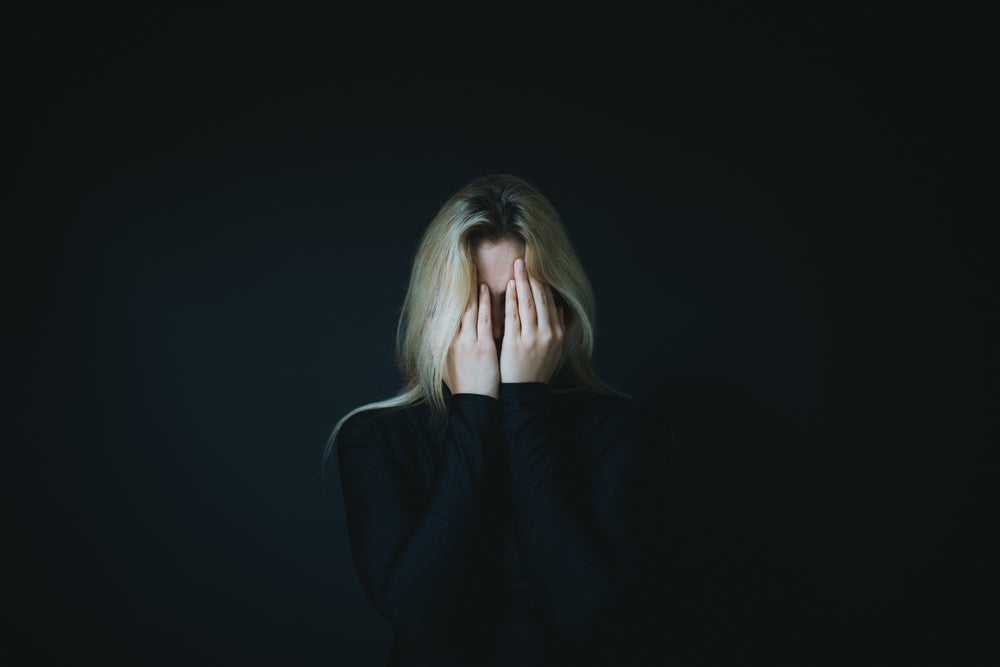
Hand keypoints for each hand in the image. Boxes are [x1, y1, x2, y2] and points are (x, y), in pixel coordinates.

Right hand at [436, 266, 499, 398]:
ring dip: (472, 287)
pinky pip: (484, 320)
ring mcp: (467, 343)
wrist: (476, 403)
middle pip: (455, 305)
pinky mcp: (483, 348)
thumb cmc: (462, 382)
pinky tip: (485, 288)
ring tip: (475, 267)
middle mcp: (452, 340)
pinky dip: (484, 303)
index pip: (444, 310)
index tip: (449, 272)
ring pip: (469, 309)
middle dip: (459, 282)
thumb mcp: (441, 361)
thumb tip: (428, 318)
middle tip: (463, 261)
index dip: (446, 290)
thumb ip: (434, 339)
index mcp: (441, 342)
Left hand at [499, 257, 564, 383]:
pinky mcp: (517, 343)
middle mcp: (548, 334)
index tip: (537, 267)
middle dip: (533, 276)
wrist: (525, 394)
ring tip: (518, 264)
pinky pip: (515, 316)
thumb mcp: (552, 349)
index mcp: (557, 334)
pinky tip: (511, 285)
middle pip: (541, 298)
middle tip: (526, 258)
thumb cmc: (535, 370)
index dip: (543, 283)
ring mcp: (533, 338)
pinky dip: (513, 298)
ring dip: (524, 281)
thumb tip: (558, 306)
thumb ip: (555, 327)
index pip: (550, 302)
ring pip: (529, 303)